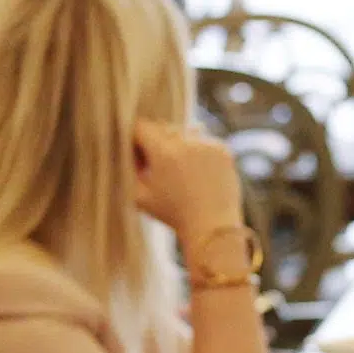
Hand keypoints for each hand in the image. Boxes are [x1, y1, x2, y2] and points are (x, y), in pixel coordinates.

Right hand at [131, 118, 245, 237]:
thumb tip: (131, 150)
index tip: (138, 157)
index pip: (141, 126)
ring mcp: (208, 144)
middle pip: (162, 127)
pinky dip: (197, 150)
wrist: (212, 226)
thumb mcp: (139, 195)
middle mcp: (187, 142)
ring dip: (177, 144)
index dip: (136, 140)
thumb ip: (130, 168)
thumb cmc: (172, 214)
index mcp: (164, 152)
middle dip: (156, 142)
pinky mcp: (223, 150)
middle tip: (157, 167)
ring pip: (183, 131)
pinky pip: (203, 140)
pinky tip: (197, 172)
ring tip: (179, 170)